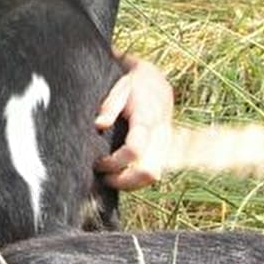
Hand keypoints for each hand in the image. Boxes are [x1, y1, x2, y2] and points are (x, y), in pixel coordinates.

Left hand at [94, 54, 173, 190]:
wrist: (156, 81)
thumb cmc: (132, 83)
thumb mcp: (120, 86)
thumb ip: (110, 105)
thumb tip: (99, 125)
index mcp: (147, 118)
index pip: (134, 150)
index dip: (114, 162)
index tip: (97, 161)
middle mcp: (161, 134)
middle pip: (148, 172)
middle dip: (122, 181)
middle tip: (101, 176)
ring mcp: (166, 144)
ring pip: (153, 176)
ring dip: (129, 183)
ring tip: (107, 177)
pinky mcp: (165, 150)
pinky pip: (154, 171)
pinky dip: (136, 178)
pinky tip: (118, 174)